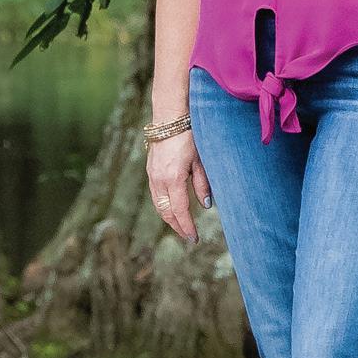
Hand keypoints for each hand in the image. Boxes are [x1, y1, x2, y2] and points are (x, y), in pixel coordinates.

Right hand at [144, 129, 209, 243]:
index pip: (179, 210)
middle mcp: (159, 180)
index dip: (186, 226)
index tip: (193, 238)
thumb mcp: (202, 160)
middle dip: (177, 226)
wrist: (170, 118)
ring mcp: (152, 175)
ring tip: (182, 226)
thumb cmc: (191, 137)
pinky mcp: (150, 171)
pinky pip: (155, 195)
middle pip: (165, 211)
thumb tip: (206, 205)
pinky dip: (163, 206)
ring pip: (158, 204)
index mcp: (173, 178)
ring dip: (169, 217)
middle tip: (189, 237)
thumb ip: (203, 183)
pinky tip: (172, 209)